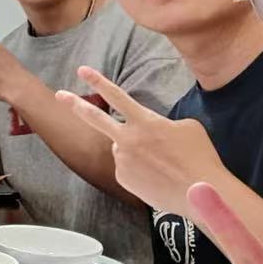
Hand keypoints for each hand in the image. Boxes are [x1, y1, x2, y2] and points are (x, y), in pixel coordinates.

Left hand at [54, 65, 225, 212]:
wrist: (202, 193)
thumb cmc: (199, 158)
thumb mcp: (186, 128)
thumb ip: (159, 124)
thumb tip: (146, 133)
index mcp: (145, 122)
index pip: (117, 96)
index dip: (98, 81)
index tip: (82, 70)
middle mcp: (128, 140)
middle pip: (95, 118)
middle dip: (75, 104)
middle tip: (60, 95)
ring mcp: (122, 160)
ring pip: (122, 148)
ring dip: (136, 152)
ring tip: (163, 164)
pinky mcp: (122, 179)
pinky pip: (127, 168)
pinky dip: (139, 170)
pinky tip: (157, 177)